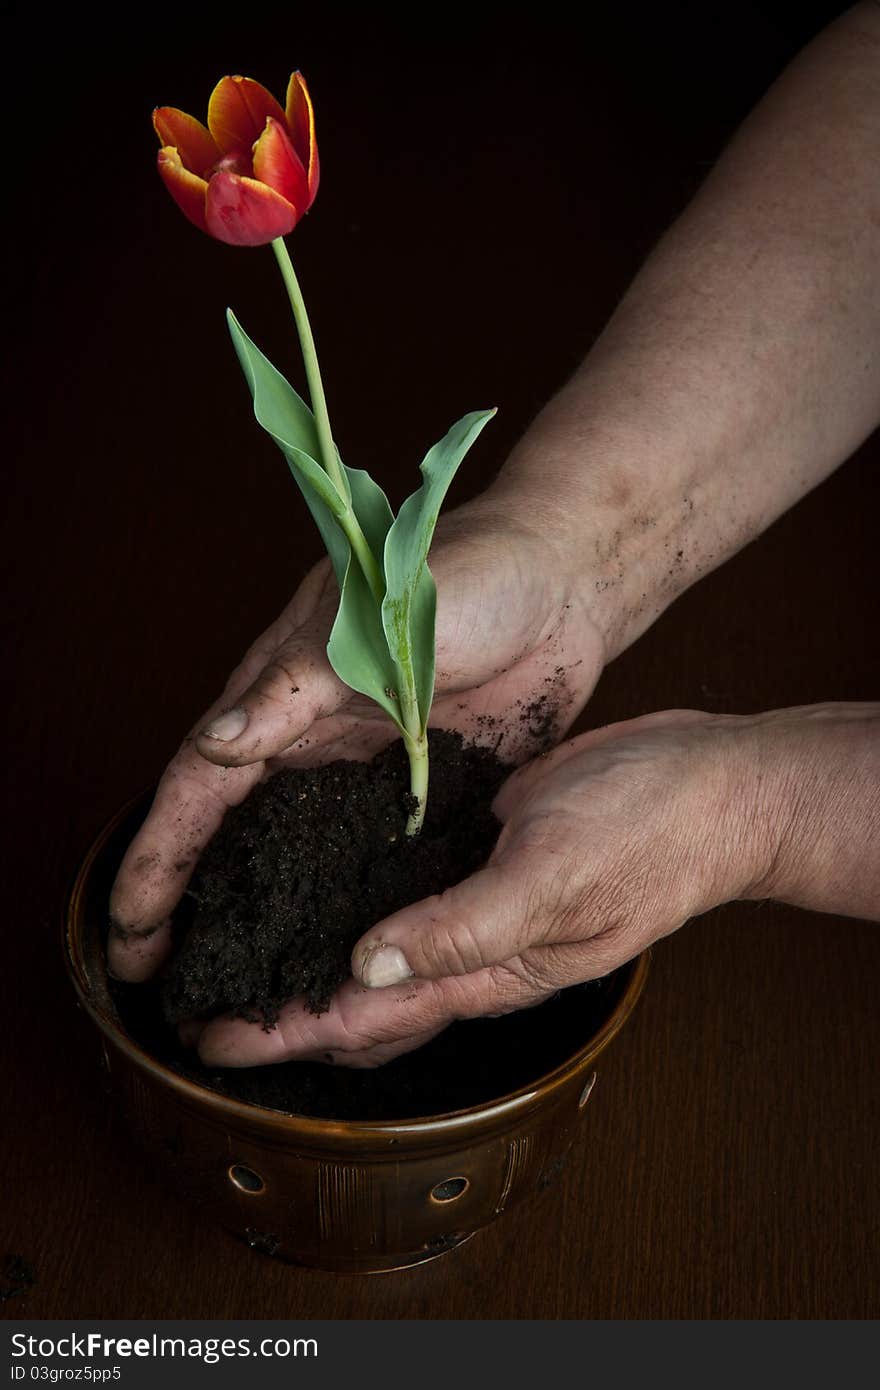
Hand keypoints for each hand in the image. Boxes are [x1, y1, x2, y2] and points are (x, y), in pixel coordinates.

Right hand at [108, 495, 605, 980]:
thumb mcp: (369, 626)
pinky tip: (340, 950)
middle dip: (189, 904)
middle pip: (234, 834)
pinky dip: (348, 901)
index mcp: (284, 695)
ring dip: (264, 911)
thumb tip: (214, 743)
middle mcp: (315, 740)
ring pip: (297, 854)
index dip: (158, 860)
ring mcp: (369, 770)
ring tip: (238, 981)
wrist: (565, 580)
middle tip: (157, 978)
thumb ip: (292, 687)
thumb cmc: (468, 575)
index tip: (126, 929)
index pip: (199, 789)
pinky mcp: (427, 788)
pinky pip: (375, 854)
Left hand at [195, 702, 879, 1067]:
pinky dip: (359, 895)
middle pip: (361, 995)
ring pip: (380, 946)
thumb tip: (370, 967)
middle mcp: (476, 945)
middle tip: (207, 1007)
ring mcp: (479, 898)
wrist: (718, 787)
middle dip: (285, 1010)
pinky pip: (408, 886)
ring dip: (315, 956)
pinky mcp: (482, 849)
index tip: (215, 1040)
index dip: (288, 1032)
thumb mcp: (554, 876)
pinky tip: (325, 879)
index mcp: (491, 967)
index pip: (367, 1015)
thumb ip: (465, 928)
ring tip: (250, 955)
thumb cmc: (651, 832)